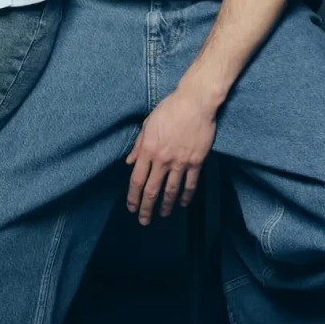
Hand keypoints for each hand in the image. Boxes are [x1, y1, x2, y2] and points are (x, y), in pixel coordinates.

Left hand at [125, 88, 216, 225]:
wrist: (195, 103)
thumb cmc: (169, 109)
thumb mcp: (148, 124)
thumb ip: (138, 145)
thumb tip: (129, 162)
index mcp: (148, 150)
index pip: (136, 179)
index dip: (133, 196)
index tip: (131, 207)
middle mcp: (162, 159)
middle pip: (152, 189)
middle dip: (146, 207)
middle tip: (143, 221)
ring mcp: (180, 162)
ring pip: (171, 190)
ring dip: (166, 205)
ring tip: (163, 215)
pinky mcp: (196, 161)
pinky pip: (190, 183)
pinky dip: (186, 195)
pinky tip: (182, 203)